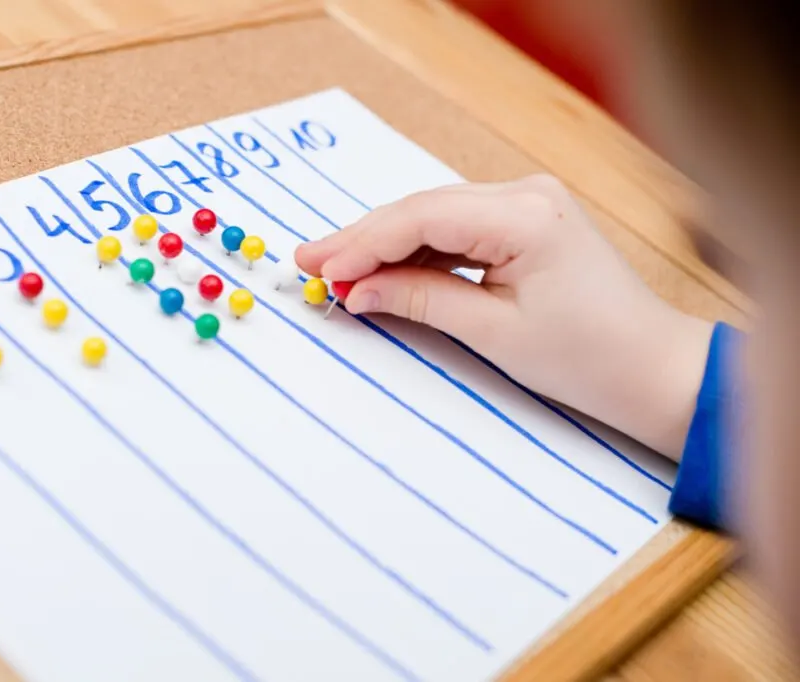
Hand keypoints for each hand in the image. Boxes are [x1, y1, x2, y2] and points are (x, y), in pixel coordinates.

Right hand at [295, 175, 713, 459]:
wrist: (650, 367)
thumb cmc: (587, 356)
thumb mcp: (493, 332)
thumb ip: (419, 300)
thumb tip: (356, 290)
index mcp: (525, 216)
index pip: (421, 218)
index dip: (363, 244)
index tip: (319, 269)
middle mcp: (526, 194)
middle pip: (422, 209)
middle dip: (364, 239)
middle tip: (309, 260)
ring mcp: (528, 203)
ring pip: (435, 216)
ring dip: (387, 244)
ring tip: (336, 269)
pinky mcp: (527, 221)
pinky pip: (458, 229)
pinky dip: (419, 251)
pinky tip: (384, 270)